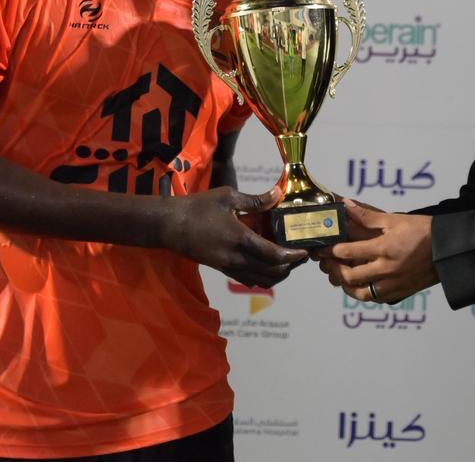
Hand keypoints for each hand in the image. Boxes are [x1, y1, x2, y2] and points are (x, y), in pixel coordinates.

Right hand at [167, 186, 308, 287]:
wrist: (169, 225)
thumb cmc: (198, 208)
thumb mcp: (228, 197)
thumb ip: (255, 199)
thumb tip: (278, 194)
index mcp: (241, 239)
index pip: (274, 255)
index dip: (292, 257)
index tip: (305, 252)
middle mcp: (236, 258)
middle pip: (271, 272)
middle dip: (290, 268)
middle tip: (300, 257)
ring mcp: (228, 266)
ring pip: (260, 280)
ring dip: (277, 275)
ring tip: (287, 263)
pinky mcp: (221, 269)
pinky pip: (247, 278)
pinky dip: (262, 276)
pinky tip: (266, 265)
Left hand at [316, 198, 437, 303]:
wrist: (448, 251)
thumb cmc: (424, 231)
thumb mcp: (396, 220)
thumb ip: (368, 216)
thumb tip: (346, 205)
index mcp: (385, 249)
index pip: (348, 252)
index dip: (331, 251)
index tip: (322, 249)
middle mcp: (387, 269)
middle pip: (350, 276)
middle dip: (334, 269)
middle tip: (327, 263)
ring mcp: (394, 284)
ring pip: (361, 293)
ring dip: (346, 286)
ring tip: (340, 276)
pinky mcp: (400, 292)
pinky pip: (376, 298)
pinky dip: (363, 293)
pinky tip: (359, 285)